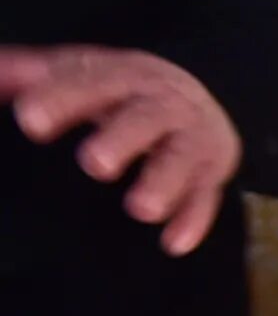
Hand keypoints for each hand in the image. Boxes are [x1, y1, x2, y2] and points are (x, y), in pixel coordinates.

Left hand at [0, 46, 245, 255]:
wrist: (200, 98)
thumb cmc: (122, 92)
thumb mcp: (81, 73)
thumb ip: (32, 75)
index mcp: (124, 77)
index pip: (93, 83)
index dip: (63, 99)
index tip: (29, 120)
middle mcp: (163, 105)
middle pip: (145, 118)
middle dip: (123, 139)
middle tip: (95, 164)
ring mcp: (192, 139)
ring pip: (181, 158)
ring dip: (164, 182)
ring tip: (140, 209)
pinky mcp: (211, 172)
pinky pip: (206, 196)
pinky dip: (193, 219)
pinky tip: (173, 243)